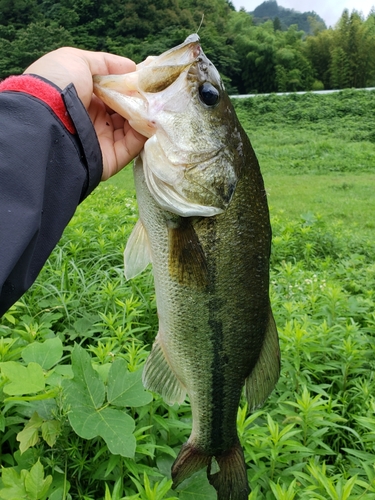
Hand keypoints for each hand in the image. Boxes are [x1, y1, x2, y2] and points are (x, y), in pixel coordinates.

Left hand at [24, 48, 145, 179]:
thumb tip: (132, 67)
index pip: (114, 94)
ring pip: (132, 129)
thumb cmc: (56, 84)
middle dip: (141, 102)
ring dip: (145, 117)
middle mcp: (94, 120)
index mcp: (85, 99)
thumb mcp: (76, 60)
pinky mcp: (110, 158)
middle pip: (125, 111)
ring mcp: (102, 140)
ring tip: (157, 105)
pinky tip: (151, 121)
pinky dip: (144, 134)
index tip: (147, 80)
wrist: (45, 118)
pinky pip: (132, 146)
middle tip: (157, 93)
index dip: (130, 87)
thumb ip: (106, 62)